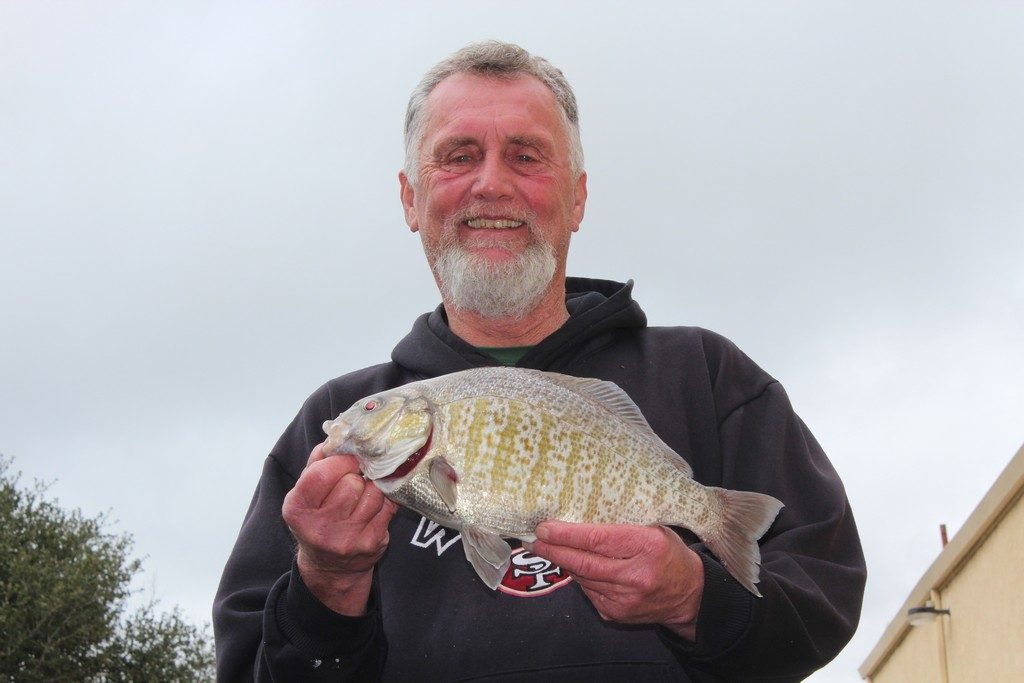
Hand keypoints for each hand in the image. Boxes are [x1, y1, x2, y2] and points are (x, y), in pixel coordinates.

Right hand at [282, 442, 396, 615]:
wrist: (330, 567)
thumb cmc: (318, 519)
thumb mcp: (306, 493)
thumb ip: (317, 463)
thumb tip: (337, 436)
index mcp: (297, 509)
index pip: (322, 474)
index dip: (340, 461)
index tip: (348, 460)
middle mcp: (320, 527)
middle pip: (351, 483)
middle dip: (356, 476)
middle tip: (355, 479)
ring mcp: (347, 539)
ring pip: (373, 493)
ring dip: (372, 488)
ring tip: (364, 493)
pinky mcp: (371, 544)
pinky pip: (387, 507)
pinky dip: (384, 501)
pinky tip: (374, 505)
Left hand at [525, 522, 703, 640]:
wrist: (689, 595)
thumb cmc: (668, 554)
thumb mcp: (653, 529)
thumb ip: (621, 524)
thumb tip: (577, 516)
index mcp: (647, 546)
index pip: (597, 540)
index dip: (567, 534)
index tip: (545, 528)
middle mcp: (635, 575)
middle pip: (583, 562)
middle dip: (554, 550)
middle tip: (534, 540)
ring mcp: (625, 599)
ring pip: (582, 578)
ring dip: (565, 562)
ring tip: (549, 548)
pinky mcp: (616, 613)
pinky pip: (588, 591)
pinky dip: (580, 577)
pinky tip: (577, 566)